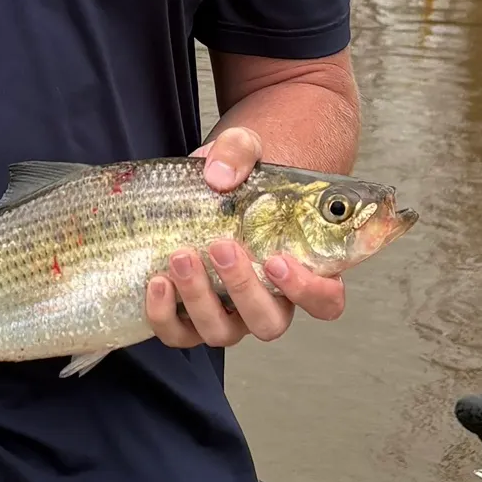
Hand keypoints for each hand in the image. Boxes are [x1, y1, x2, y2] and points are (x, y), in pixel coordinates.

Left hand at [143, 126, 345, 348]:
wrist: (202, 185)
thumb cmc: (239, 176)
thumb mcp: (244, 148)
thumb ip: (239, 151)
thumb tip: (219, 174)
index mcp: (300, 270)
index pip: (324, 301)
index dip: (307, 290)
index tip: (278, 260)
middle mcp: (268, 301)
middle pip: (269, 323)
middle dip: (243, 289)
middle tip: (221, 247)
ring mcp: (228, 314)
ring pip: (222, 332)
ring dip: (199, 299)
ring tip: (181, 257)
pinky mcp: (189, 316)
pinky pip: (179, 333)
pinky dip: (165, 315)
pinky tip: (157, 281)